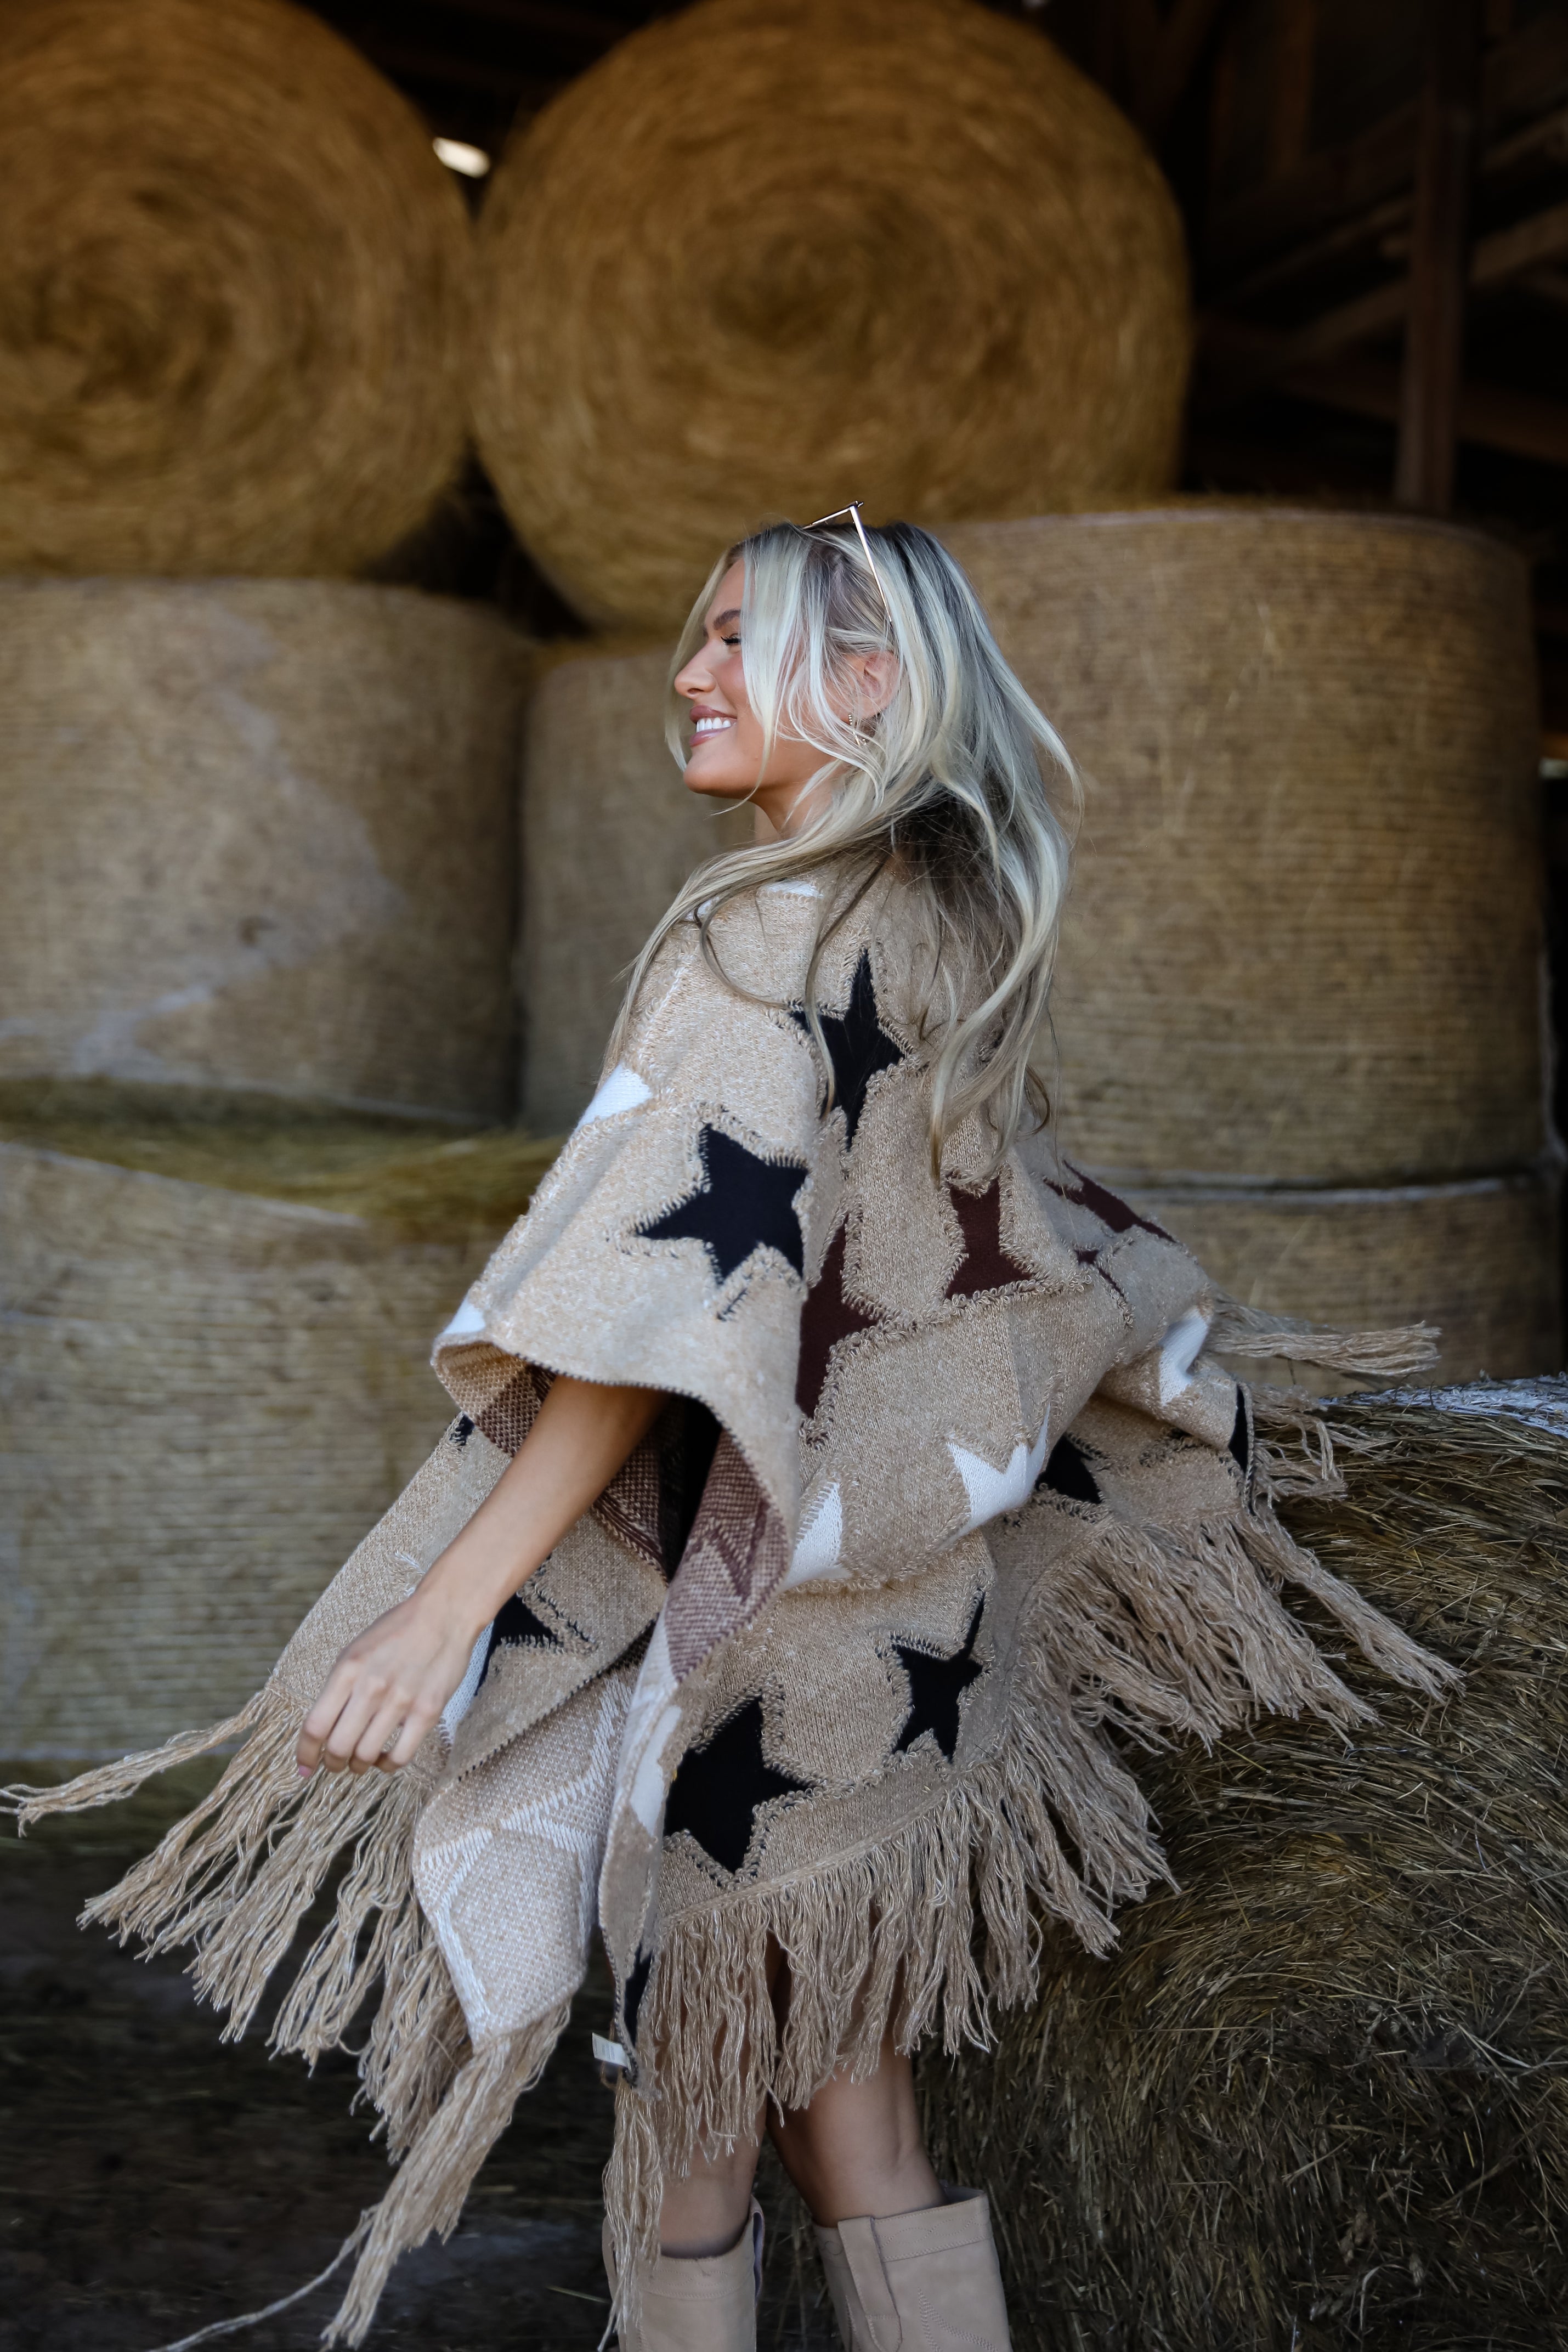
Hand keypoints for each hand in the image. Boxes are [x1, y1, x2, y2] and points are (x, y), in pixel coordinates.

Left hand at [296, 1586, 479, 1777]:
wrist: (444, 1614)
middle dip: (332, 1763)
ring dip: (358, 1766)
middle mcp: (371, 1687)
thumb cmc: (398, 1631)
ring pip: (366, 1756)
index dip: (305, 1754)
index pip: (315, 1726)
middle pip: (338, 1747)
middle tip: (335, 1764)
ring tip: (361, 1761)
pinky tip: (386, 1758)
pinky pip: (400, 1756)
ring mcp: (401, 1700)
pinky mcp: (428, 1711)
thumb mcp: (356, 1651)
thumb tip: (325, 1727)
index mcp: (347, 1669)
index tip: (304, 1768)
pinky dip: (387, 1765)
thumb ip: (339, 1687)